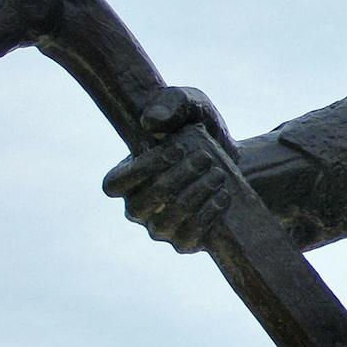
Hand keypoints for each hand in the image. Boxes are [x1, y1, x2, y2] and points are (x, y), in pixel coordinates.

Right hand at [101, 87, 237, 252]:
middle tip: (205, 159)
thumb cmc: (199, 128)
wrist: (232, 158)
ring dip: (196, 195)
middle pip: (144, 203)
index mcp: (126, 177)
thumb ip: (172, 104)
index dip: (141, 170)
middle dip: (178, 179)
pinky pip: (187, 238)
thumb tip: (151, 123)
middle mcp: (137, 207)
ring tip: (218, 174)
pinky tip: (222, 196)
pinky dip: (207, 216)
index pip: (114, 185)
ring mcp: (159, 228)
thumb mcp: (191, 104)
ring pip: (167, 220)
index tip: (176, 150)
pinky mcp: (184, 242)